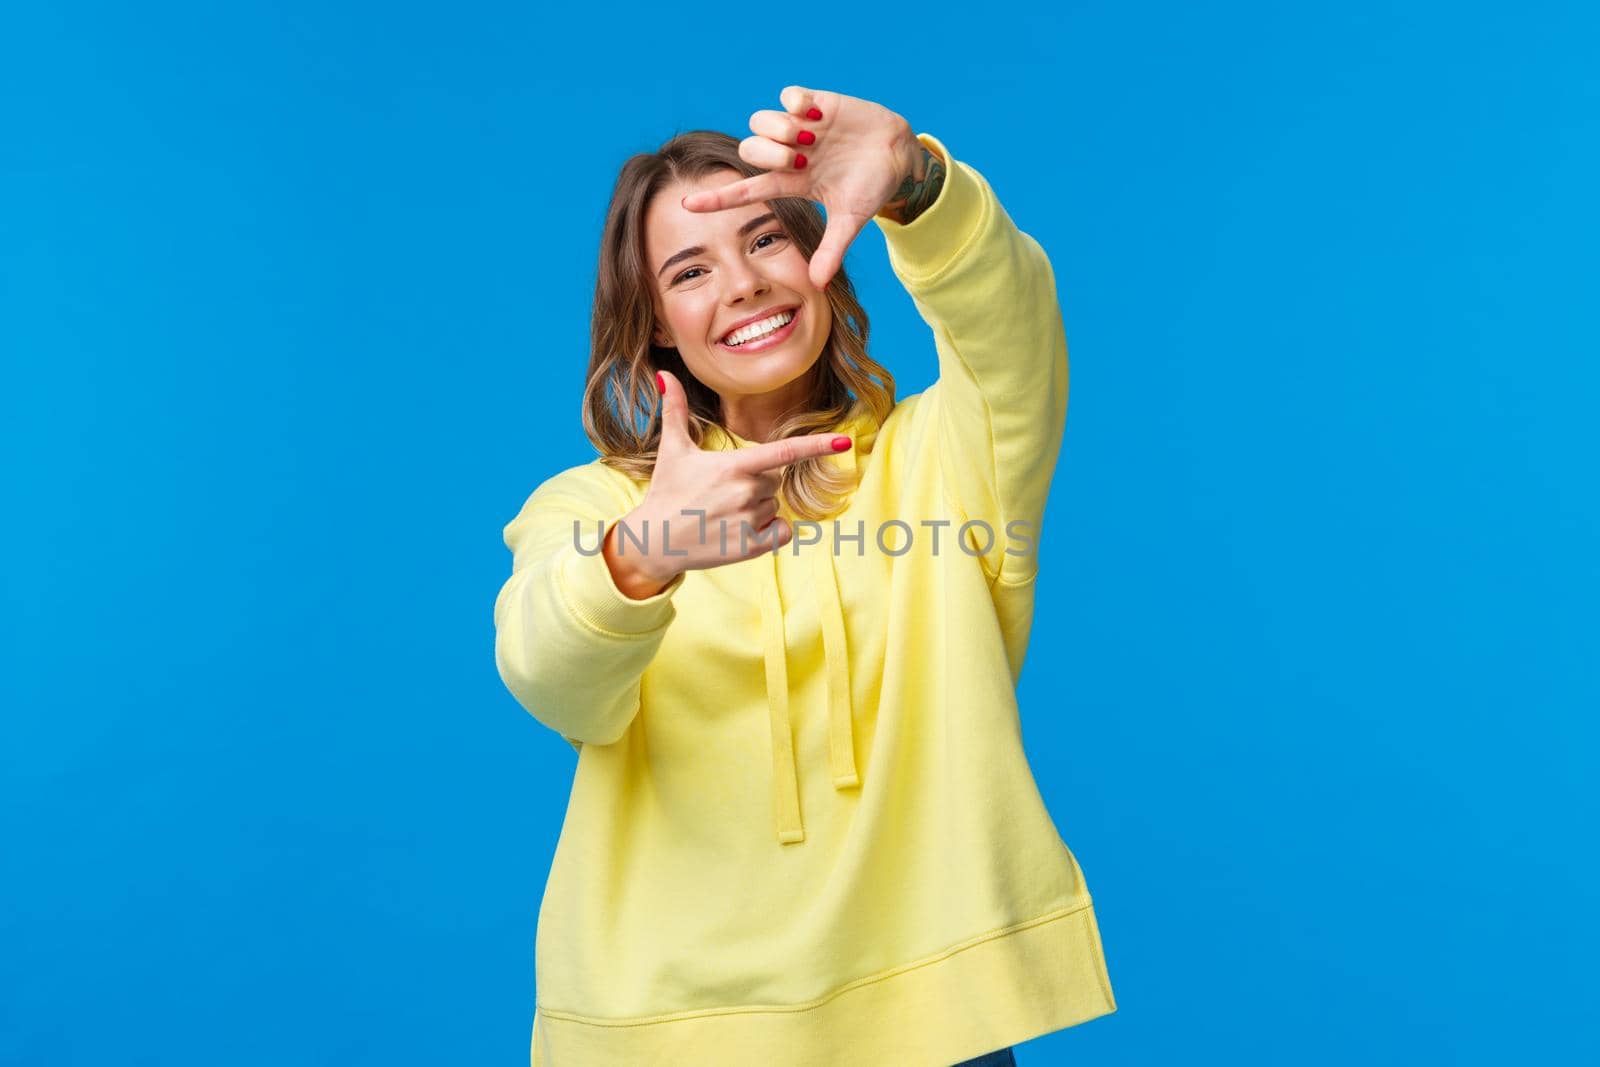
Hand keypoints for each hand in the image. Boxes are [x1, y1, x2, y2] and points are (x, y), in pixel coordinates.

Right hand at [612, 370, 853, 585]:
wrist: (653, 541)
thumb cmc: (667, 492)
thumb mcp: (672, 450)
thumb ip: (675, 410)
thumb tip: (664, 375)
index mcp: (733, 466)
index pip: (784, 452)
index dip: (817, 445)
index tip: (844, 440)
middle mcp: (745, 492)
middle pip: (774, 481)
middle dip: (755, 485)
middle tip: (722, 494)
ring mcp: (749, 521)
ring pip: (774, 507)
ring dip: (757, 510)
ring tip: (722, 515)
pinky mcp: (751, 547)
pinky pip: (781, 532)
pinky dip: (769, 532)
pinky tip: (739, 532)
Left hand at [681, 85, 919, 290]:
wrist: (898, 156)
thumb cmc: (871, 189)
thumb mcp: (851, 221)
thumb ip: (832, 250)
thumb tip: (817, 284)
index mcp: (790, 182)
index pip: (745, 191)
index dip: (717, 198)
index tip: (688, 205)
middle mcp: (788, 155)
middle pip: (748, 149)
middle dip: (768, 154)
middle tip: (798, 158)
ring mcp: (799, 127)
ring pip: (760, 121)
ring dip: (780, 128)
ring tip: (810, 135)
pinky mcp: (815, 103)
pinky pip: (787, 95)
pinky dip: (796, 103)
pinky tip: (817, 114)